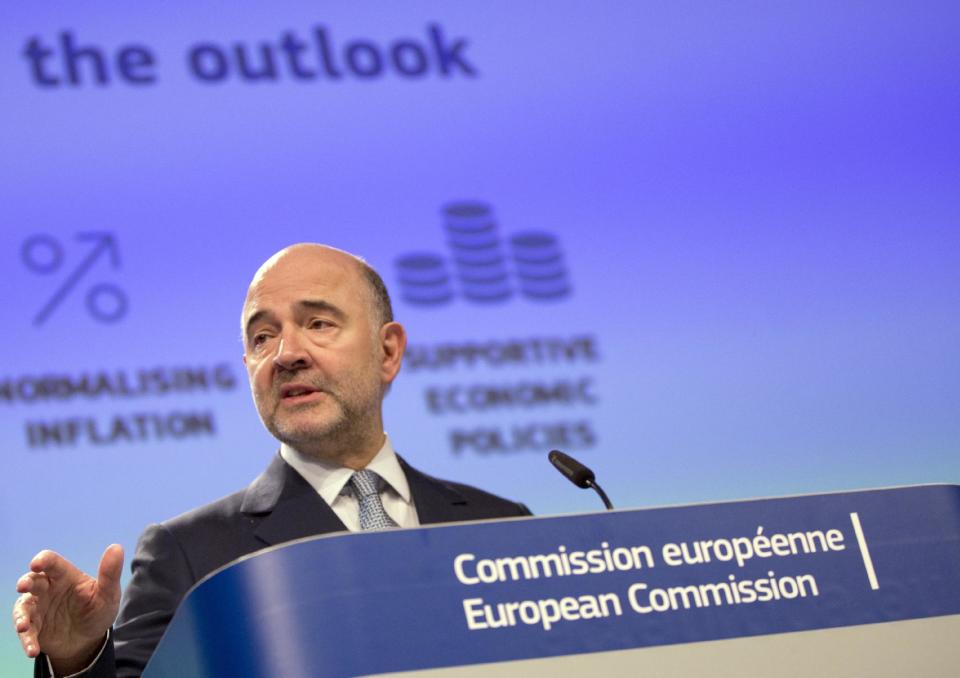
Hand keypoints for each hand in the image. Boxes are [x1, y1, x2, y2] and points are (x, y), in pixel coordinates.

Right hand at [12, 545, 122, 672]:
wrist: (90, 639)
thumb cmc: (99, 610)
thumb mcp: (108, 594)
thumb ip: (110, 574)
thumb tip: (117, 547)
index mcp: (66, 576)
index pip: (52, 563)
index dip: (43, 560)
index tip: (37, 563)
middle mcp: (48, 589)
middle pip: (32, 580)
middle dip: (26, 582)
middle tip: (23, 586)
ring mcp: (38, 607)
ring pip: (23, 606)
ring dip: (22, 616)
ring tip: (24, 627)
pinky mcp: (33, 626)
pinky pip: (26, 631)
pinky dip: (27, 640)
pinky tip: (33, 650)